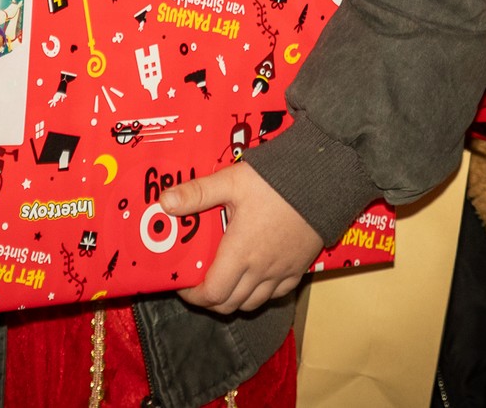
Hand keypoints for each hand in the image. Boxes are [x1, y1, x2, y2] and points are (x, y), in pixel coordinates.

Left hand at [163, 164, 323, 314]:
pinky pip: (276, 295)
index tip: (183, 285)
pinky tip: (255, 276)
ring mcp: (282, 272)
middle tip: (199, 282)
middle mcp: (260, 270)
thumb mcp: (232, 181)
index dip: (193, 296)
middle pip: (230, 304)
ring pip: (253, 303)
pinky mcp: (299, 269)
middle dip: (210, 300)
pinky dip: (261, 294)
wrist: (322, 182)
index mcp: (240, 253)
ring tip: (225, 279)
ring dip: (234, 299)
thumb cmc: (274, 182)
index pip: (212, 294)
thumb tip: (164, 202)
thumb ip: (197, 193)